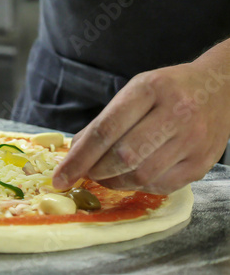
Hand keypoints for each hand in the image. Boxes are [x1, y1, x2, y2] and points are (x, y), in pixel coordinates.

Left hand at [52, 63, 229, 193]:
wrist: (221, 88)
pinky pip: (160, 186)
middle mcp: (176, 113)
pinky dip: (137, 186)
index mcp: (150, 89)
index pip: (105, 130)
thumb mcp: (134, 91)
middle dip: (95, 171)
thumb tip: (74, 154)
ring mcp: (193, 140)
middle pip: (123, 156)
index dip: (78, 158)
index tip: (60, 178)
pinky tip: (130, 176)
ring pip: (141, 175)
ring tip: (105, 175)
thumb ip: (105, 121)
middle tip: (86, 172)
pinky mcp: (202, 163)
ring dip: (114, 182)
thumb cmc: (168, 89)